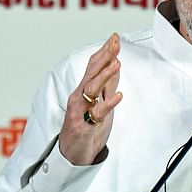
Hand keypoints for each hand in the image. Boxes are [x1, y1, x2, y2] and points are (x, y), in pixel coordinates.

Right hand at [59, 33, 122, 165]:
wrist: (72, 154)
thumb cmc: (86, 127)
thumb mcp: (99, 101)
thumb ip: (106, 84)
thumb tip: (116, 64)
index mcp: (83, 90)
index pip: (93, 66)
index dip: (104, 51)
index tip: (114, 37)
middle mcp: (80, 97)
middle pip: (92, 73)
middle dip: (104, 56)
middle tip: (114, 42)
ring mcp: (81, 110)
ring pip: (92, 89)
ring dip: (105, 75)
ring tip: (116, 63)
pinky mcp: (85, 125)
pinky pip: (98, 113)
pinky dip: (108, 103)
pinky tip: (119, 96)